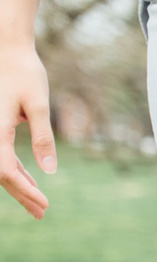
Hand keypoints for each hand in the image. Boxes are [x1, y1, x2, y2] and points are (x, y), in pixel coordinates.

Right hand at [0, 42, 55, 218]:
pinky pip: (1, 153)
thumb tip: (48, 169)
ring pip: (0, 165)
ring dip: (18, 184)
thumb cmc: (24, 73)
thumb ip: (43, 137)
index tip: (43, 204)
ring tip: (38, 205)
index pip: (6, 169)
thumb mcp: (40, 105)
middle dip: (21, 193)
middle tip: (41, 213)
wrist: (8, 48)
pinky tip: (31, 179)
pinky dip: (15, 168)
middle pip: (0, 172)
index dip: (24, 189)